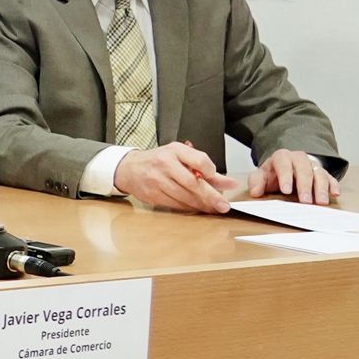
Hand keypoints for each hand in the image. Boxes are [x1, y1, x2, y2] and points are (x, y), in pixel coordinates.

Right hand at [113, 144, 233, 213]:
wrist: (129, 169)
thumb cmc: (159, 161)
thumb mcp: (181, 156)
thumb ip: (205, 168)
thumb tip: (229, 183)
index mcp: (174, 151)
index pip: (200, 161)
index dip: (213, 173)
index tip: (222, 182)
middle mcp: (164, 164)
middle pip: (193, 183)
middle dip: (211, 196)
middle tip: (224, 205)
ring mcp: (156, 181)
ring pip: (184, 197)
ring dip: (201, 205)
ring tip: (213, 208)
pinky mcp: (152, 195)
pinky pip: (175, 204)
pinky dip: (188, 208)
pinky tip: (196, 208)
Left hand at [248, 149, 339, 204]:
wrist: (286, 167)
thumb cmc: (272, 174)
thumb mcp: (260, 176)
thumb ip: (256, 182)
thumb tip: (255, 192)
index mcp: (282, 157)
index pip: (284, 164)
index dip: (286, 177)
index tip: (286, 191)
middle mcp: (299, 158)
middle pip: (304, 169)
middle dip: (305, 186)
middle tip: (306, 201)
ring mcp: (313, 165)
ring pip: (319, 174)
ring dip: (321, 188)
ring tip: (321, 202)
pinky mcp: (323, 173)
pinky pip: (330, 177)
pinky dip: (333, 185)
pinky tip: (335, 194)